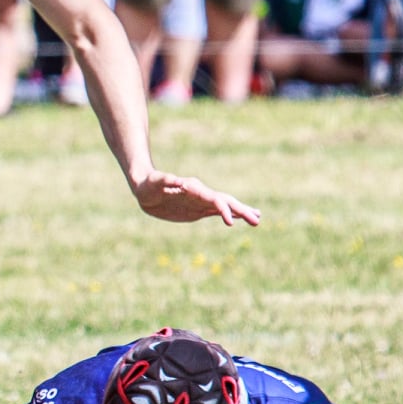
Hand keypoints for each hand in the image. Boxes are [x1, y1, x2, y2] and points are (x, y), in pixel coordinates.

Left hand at [130, 170, 260, 226]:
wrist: (145, 188)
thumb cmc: (148, 184)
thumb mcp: (154, 182)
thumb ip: (166, 180)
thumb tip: (177, 180)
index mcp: (193, 188)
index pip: (213, 199)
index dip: (223, 209)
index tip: (230, 223)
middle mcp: (201, 194)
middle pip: (225, 202)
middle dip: (241, 210)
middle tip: (257, 220)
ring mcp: (200, 202)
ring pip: (225, 206)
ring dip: (240, 212)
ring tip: (257, 218)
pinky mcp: (197, 209)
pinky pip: (216, 212)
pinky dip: (228, 215)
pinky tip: (238, 218)